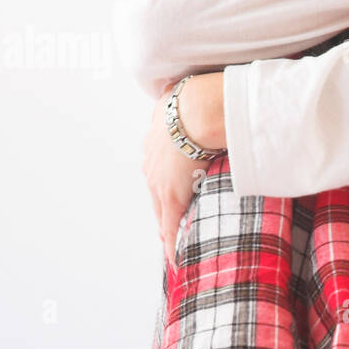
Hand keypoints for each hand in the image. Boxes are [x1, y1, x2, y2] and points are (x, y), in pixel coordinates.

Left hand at [142, 79, 221, 266]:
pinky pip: (170, 226)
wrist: (197, 110)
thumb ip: (186, 103)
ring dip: (167, 230)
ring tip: (174, 249)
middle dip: (163, 215)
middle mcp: (151, 166)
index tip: (168, 203)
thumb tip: (192, 90)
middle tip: (168, 234)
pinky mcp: (171, 196)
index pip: (158, 176)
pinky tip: (175, 259)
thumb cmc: (197, 100)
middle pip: (156, 198)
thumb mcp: (185, 100)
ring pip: (161, 214)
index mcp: (155, 144)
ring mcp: (159, 183)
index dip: (164, 192)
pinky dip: (172, 243)